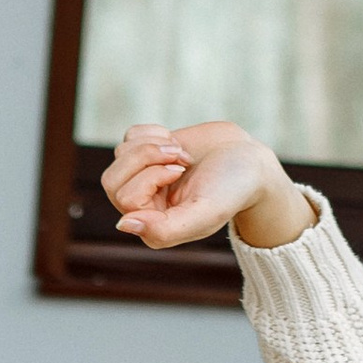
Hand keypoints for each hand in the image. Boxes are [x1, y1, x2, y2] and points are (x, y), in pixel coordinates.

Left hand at [102, 122, 313, 252]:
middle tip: (180, 159)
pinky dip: (155, 132)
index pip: (126, 199)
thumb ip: (165, 229)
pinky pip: (130, 136)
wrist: (250, 160)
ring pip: (121, 154)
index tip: (182, 172)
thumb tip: (123, 224)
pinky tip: (178, 143)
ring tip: (184, 154)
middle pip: (112, 178)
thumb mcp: (205, 214)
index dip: (153, 178)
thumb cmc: (232, 190)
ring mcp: (144, 178)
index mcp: (155, 227)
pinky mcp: (148, 152)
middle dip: (147, 157)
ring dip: (155, 145)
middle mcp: (144, 206)